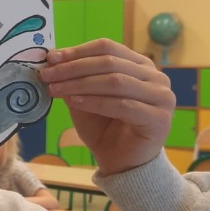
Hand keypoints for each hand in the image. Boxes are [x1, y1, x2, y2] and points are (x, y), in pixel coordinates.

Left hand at [40, 39, 174, 176]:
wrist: (120, 163)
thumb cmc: (104, 128)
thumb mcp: (83, 97)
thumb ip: (74, 78)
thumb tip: (52, 60)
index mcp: (139, 65)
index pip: (107, 47)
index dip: (77, 51)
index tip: (50, 58)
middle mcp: (155, 77)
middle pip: (109, 62)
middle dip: (74, 67)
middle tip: (48, 74)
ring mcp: (161, 97)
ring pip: (116, 81)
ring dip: (81, 84)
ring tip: (56, 89)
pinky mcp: (159, 119)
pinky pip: (123, 105)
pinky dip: (95, 102)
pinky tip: (74, 102)